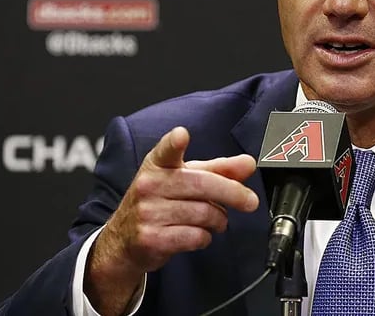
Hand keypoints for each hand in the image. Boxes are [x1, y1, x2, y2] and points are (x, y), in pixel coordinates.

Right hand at [85, 127, 258, 314]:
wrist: (123, 240)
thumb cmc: (160, 202)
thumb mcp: (185, 179)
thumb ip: (218, 170)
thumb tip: (248, 163)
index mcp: (158, 165)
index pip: (165, 150)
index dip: (174, 142)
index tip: (181, 134)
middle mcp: (150, 185)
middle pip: (203, 184)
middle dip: (234, 193)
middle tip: (250, 201)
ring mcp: (147, 212)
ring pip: (204, 213)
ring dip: (219, 219)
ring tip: (217, 220)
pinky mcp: (151, 238)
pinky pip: (195, 236)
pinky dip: (206, 237)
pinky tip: (201, 234)